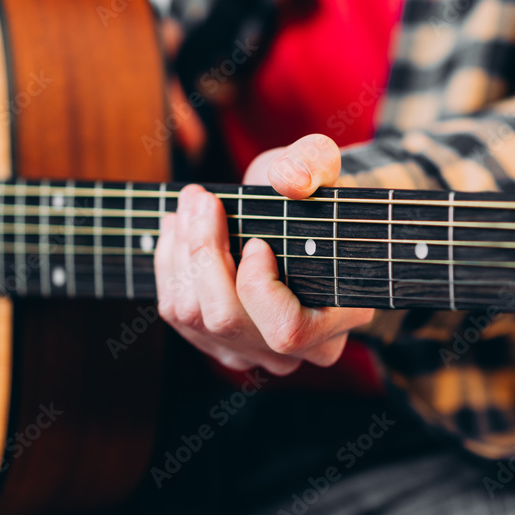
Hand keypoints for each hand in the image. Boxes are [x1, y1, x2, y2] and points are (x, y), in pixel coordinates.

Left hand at [154, 134, 374, 374]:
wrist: (294, 216)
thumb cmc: (312, 192)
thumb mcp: (320, 163)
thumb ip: (314, 162)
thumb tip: (290, 180)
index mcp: (344, 313)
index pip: (286, 330)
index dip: (258, 287)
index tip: (256, 240)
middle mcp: (303, 349)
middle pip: (225, 320)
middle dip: (203, 254)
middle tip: (200, 199)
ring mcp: (259, 352)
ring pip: (194, 317)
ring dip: (181, 255)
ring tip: (186, 208)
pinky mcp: (223, 345)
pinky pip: (179, 316)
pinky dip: (170, 267)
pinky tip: (177, 232)